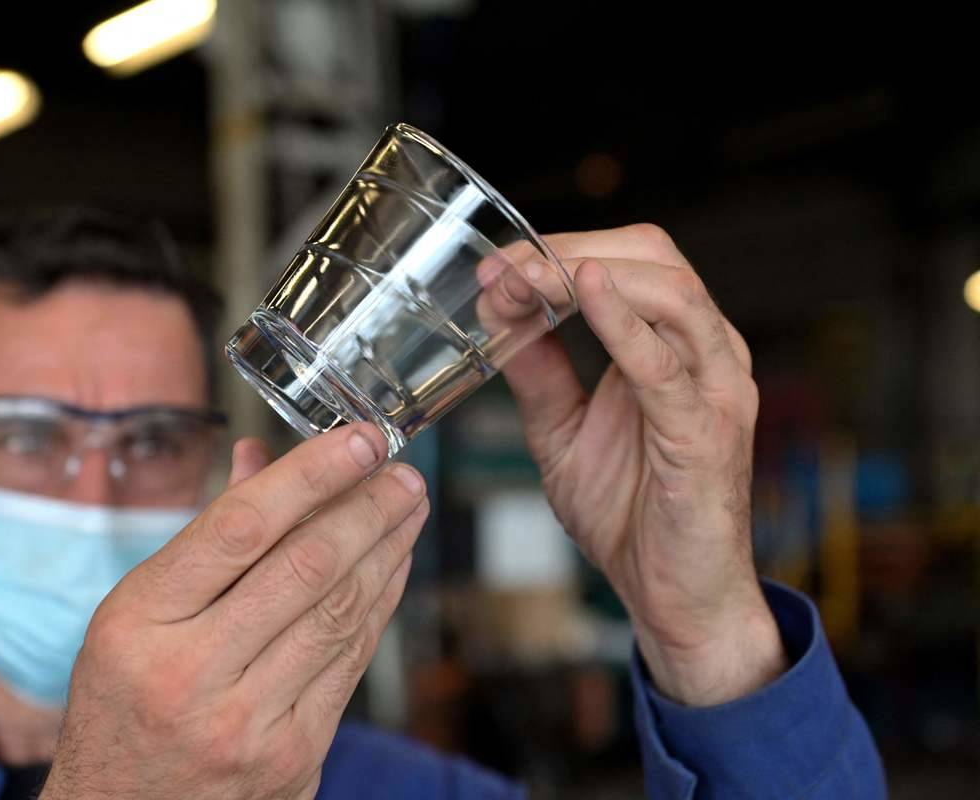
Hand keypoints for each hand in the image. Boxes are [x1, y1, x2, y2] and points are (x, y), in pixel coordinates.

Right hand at [40, 423, 427, 798]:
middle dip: (367, 506)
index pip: (240, 527)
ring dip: (386, 548)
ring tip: (407, 506)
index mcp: (139, 623)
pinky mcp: (294, 755)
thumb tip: (261, 460)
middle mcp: (191, 673)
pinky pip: (351, 661)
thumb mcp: (134, 614)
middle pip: (306, 567)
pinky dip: (380, 603)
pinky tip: (392, 566)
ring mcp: (248, 722)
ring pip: (341, 612)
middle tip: (401, 469)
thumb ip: (206, 537)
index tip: (357, 439)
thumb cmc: (123, 703)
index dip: (311, 474)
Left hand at [501, 224, 785, 705]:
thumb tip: (499, 319)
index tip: (497, 266)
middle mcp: (706, 354)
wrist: (673, 596)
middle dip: (571, 248)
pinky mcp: (706, 432)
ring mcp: (715, 388)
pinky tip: (584, 292)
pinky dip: (622, 321)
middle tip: (504, 266)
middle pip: (654, 256)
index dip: (560, 250)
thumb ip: (539, 374)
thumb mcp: (563, 431)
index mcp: (675, 347)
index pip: (627, 262)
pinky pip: (666, 363)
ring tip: (528, 278)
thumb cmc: (630, 513)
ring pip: (669, 293)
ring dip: (589, 272)